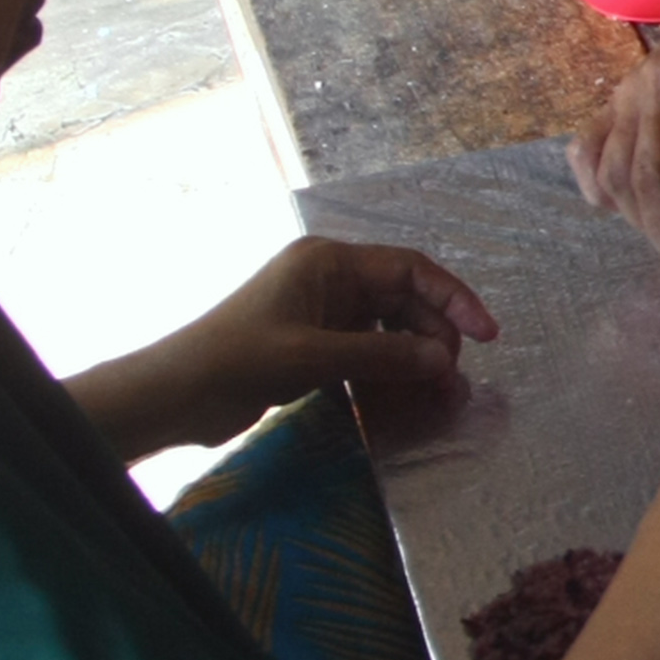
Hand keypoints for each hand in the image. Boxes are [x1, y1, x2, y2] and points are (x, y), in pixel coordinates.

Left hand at [71, 237, 499, 460]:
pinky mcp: (313, 343)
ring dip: (415, 357)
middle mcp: (328, 279)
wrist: (173, 394)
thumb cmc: (236, 360)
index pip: (410, 270)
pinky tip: (403, 397)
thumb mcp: (314, 357)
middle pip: (404, 300)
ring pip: (389, 328)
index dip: (454, 299)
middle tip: (453, 378)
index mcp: (328, 262)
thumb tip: (445, 361)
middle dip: (435, 336)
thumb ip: (384, 355)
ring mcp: (320, 311)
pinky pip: (368, 350)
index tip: (487, 335)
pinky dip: (388, 371)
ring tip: (437, 393)